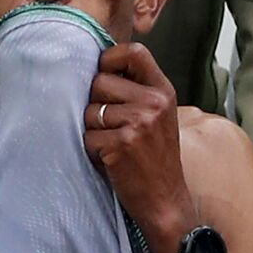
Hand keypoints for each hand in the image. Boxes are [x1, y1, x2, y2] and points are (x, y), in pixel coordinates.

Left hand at [84, 43, 193, 252]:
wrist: (165, 201)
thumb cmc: (155, 159)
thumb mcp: (158, 117)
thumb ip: (137, 91)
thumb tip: (96, 68)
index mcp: (164, 91)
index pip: (134, 52)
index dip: (110, 59)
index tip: (103, 75)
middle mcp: (154, 102)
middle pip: (100, 81)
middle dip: (95, 103)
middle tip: (110, 127)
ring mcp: (139, 123)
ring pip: (90, 110)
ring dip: (92, 130)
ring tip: (112, 146)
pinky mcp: (122, 144)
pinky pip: (88, 136)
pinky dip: (92, 150)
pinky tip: (110, 161)